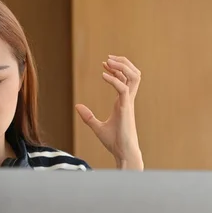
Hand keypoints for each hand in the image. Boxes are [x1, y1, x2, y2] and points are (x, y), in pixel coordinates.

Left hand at [75, 55, 143, 169]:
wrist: (123, 153)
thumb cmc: (114, 142)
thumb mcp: (97, 127)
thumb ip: (88, 117)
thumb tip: (77, 106)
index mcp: (123, 103)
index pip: (125, 79)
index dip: (117, 69)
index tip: (104, 63)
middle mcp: (128, 100)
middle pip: (133, 74)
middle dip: (123, 63)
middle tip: (108, 58)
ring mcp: (128, 104)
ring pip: (134, 77)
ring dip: (122, 67)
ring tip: (109, 62)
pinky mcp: (126, 109)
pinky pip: (123, 89)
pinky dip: (114, 80)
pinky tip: (103, 75)